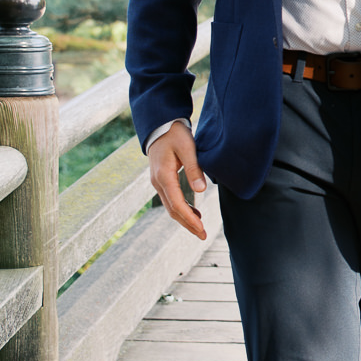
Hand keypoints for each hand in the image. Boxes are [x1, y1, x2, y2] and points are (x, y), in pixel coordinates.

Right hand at [148, 122, 207, 240]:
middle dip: (188, 224)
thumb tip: (201, 190)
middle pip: (172, 210)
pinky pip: (171, 199)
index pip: (177, 204)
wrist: (160, 125)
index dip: (189, 219)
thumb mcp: (187, 148)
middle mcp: (158, 182)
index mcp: (164, 176)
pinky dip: (182, 209)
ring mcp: (158, 182)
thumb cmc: (175, 134)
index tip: (201, 229)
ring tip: (200, 229)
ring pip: (171, 206)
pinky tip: (194, 213)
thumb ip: (194, 168)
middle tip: (203, 236)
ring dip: (185, 219)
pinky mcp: (161, 179)